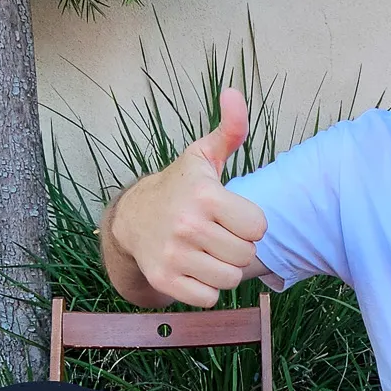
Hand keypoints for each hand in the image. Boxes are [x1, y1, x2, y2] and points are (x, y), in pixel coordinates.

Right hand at [100, 88, 266, 306]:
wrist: (131, 217)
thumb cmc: (178, 186)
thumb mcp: (203, 156)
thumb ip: (230, 130)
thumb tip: (234, 92)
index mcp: (205, 196)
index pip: (259, 227)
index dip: (250, 224)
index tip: (232, 215)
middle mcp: (188, 226)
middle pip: (245, 255)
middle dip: (237, 247)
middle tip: (218, 235)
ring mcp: (174, 256)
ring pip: (229, 279)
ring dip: (223, 269)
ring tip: (208, 252)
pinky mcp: (165, 280)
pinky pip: (208, 298)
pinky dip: (206, 289)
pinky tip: (195, 269)